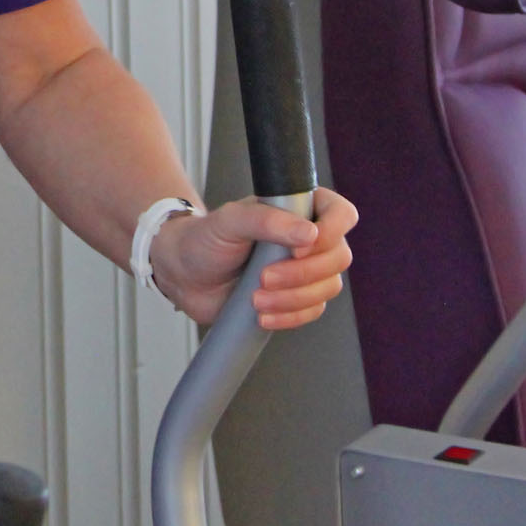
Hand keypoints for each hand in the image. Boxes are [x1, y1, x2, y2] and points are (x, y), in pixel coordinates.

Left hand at [149, 187, 356, 329]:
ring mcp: (305, 269)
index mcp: (298, 209)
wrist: (184, 274)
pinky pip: (313, 311)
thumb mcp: (229, 221)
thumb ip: (267, 220)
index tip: (296, 249)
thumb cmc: (204, 239)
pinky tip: (264, 316)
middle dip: (303, 273)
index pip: (340, 214)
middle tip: (264, 278)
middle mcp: (308, 238)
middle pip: (339, 257)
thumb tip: (310, 233)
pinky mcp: (296, 298)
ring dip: (294, 298)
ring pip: (329, 288)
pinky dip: (290, 317)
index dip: (329, 233)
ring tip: (256, 298)